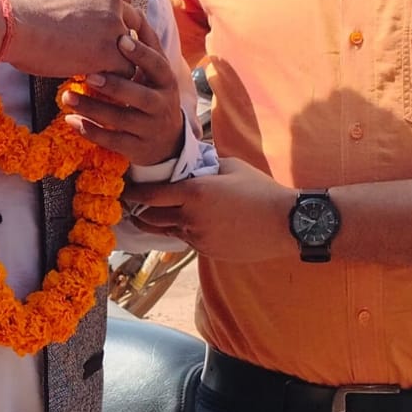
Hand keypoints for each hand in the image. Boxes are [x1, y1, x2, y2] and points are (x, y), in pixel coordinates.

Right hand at [8, 0, 142, 78]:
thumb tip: (68, 20)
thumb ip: (74, 4)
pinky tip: (103, 87)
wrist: (13, 25)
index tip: (110, 34)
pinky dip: (116, 81)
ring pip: (133, 49)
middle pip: (134, 20)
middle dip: (127, 40)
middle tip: (117, 58)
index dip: (119, 18)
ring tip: (112, 78)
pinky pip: (126, 70)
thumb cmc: (20, 15)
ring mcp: (114, 25)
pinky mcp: (109, 52)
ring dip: (122, 62)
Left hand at [59, 18, 184, 165]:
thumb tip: (131, 7)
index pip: (157, 65)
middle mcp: (161, 105)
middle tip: (88, 74)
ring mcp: (149, 128)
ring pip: (120, 119)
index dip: (141, 53)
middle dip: (114, 85)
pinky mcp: (136, 149)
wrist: (168, 142)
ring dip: (92, 108)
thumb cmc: (153, 95)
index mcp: (166, 81)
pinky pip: (111, 140)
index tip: (120, 39)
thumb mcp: (156, 73)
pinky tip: (71, 120)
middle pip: (138, 96)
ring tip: (67, 97)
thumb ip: (145, 46)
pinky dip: (89, 130)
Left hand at [126, 156, 293, 260]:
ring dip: (158, 223)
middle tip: (130, 205)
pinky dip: (181, 232)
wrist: (285, 223)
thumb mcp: (230, 166)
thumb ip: (205, 164)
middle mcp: (190, 218)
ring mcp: (198, 238)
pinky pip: (186, 240)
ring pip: (166, 232)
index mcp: (193, 193)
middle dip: (137, 212)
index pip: (150, 195)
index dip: (134, 194)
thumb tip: (191, 160)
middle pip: (150, 218)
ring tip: (150, 215)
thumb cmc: (260, 190)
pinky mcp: (207, 252)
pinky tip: (185, 224)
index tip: (125, 190)